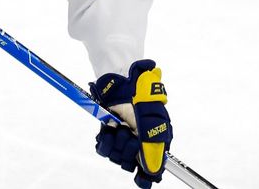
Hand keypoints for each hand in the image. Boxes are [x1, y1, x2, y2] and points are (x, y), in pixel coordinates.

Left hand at [90, 60, 172, 188]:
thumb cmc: (141, 97)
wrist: (121, 80)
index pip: (152, 169)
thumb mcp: (153, 121)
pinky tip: (107, 131)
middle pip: (131, 164)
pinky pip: (103, 149)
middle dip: (128, 151)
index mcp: (155, 140)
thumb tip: (154, 172)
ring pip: (116, 158)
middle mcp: (139, 142)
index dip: (146, 176)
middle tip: (128, 134)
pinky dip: (104, 142)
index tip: (141, 179)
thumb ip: (154, 148)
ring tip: (118, 127)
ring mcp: (123, 138)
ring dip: (116, 144)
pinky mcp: (108, 132)